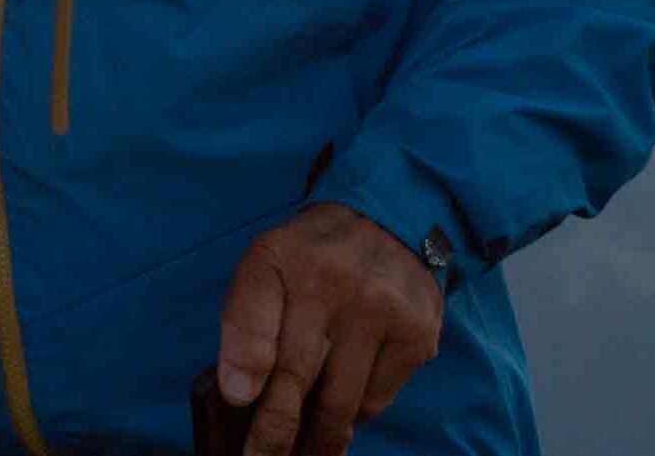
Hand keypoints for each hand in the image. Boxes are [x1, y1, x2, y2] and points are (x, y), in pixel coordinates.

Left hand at [215, 204, 442, 455]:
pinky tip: (341, 417)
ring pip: (342, 401)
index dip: (244, 368)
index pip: (253, 321)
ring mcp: (382, 310)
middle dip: (276, 432)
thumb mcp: (267, 262)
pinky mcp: (417, 335)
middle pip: (298, 375)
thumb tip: (238, 393)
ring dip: (318, 439)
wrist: (390, 220)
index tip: (238, 405)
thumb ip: (245, 320)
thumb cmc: (314, 254)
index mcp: (283, 257)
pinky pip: (377, 398)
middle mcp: (335, 281)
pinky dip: (355, 415)